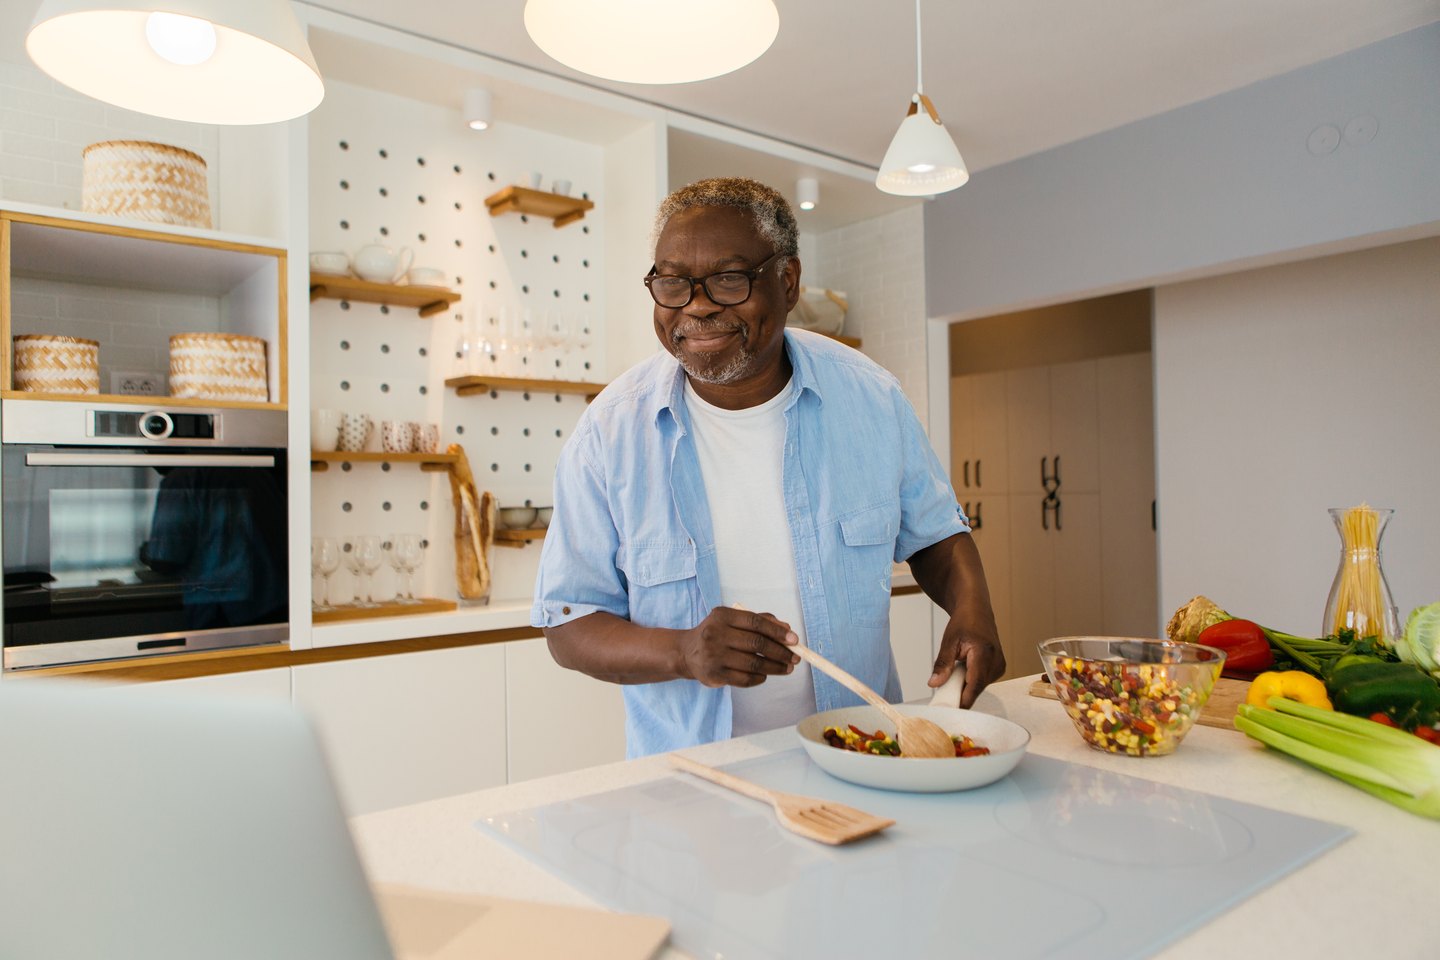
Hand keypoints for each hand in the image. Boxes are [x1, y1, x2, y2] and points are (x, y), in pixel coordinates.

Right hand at [679, 606, 798, 687]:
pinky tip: (765, 675)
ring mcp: (714, 655)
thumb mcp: (733, 621)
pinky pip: (744, 679)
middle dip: (781, 652)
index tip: (794, 640)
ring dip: (774, 667)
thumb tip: (787, 629)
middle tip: (795, 658)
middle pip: (756, 643)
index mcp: (722, 616)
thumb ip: (760, 621)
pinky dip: (759, 678)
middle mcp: (716, 634)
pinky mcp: (714, 674)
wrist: (687, 653)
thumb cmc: (718, 634)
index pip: (755, 622)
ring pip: (753, 663)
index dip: (777, 631)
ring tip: (787, 668)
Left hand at [928, 609, 1004, 708]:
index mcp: (984, 652)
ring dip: (966, 686)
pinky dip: (972, 681)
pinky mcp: (999, 668)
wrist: (976, 611)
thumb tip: (934, 683)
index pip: (975, 684)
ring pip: (980, 686)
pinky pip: (983, 682)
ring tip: (955, 673)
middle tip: (943, 693)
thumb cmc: (964, 622)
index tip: (950, 709)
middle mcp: (996, 660)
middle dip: (960, 693)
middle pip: (977, 688)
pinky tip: (964, 671)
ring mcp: (1000, 665)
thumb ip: (943, 664)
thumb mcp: (949, 641)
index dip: (963, 699)